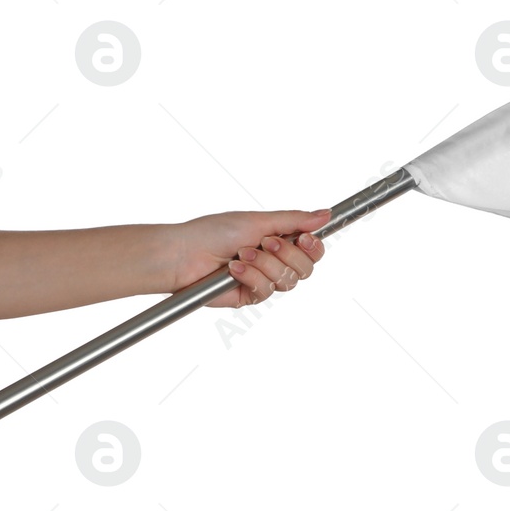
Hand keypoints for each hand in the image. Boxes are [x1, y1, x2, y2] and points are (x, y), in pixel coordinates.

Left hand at [166, 209, 331, 307]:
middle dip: (286, 254)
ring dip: (265, 264)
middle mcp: (275, 261)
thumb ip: (294, 220)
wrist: (184, 254)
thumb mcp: (258, 221)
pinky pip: (266, 291)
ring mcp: (264, 280)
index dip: (314, 246)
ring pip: (288, 280)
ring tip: (242, 254)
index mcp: (279, 240)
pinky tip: (234, 270)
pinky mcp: (251, 296)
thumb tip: (326, 214)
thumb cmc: (212, 232)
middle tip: (265, 243)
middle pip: (307, 268)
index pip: (313, 250)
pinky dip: (251, 277)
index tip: (304, 238)